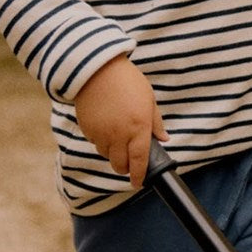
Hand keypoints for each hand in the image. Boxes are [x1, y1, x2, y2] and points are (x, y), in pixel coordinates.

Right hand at [74, 54, 167, 187]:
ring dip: (113, 153)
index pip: (140, 161)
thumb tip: (164, 139)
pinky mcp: (87, 129)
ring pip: (106, 155)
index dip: (139, 176)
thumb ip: (156, 122)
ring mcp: (101, 133)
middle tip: (130, 161)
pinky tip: (106, 126)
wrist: (97, 68)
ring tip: (118, 138)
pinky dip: (101, 141)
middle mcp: (119, 135)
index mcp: (138, 127)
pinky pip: (95, 143)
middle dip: (125, 167)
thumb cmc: (127, 81)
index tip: (138, 183)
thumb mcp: (149, 98)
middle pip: (120, 165)